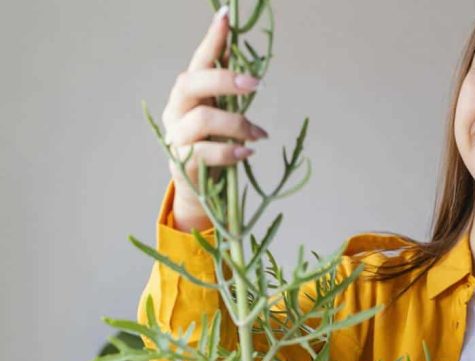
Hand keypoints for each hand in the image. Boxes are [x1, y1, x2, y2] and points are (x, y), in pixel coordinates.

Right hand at [162, 6, 267, 226]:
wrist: (199, 189)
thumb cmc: (213, 145)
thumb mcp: (222, 114)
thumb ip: (228, 91)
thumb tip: (243, 57)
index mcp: (187, 94)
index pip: (198, 60)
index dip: (212, 39)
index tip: (226, 16)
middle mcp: (176, 110)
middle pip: (192, 83)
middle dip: (224, 80)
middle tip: (255, 84)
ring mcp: (175, 136)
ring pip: (202, 120)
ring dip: (237, 125)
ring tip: (258, 135)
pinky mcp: (182, 162)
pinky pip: (206, 153)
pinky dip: (231, 151)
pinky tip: (247, 152)